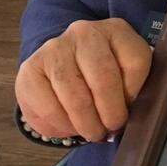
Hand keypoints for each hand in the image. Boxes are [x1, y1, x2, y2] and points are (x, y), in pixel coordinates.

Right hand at [15, 18, 151, 141]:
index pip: (135, 62)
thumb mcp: (130, 77)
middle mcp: (85, 34)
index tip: (130, 111)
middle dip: (109, 114)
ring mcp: (54, 48)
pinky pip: (46, 105)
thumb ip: (136, 92)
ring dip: (85, 123)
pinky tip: (69, 127)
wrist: (69, 65)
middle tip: (110, 130)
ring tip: (93, 133)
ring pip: (73, 94)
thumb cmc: (107, 77)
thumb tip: (128, 122)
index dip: (134, 94)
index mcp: (117, 32)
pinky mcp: (30, 68)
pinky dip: (61, 124)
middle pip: (103, 78)